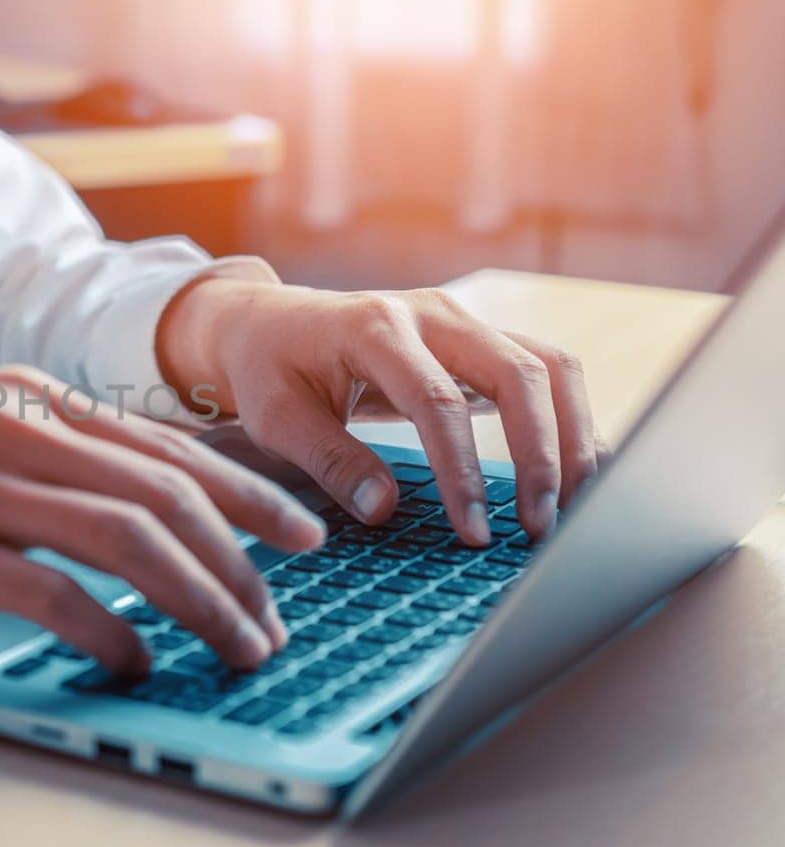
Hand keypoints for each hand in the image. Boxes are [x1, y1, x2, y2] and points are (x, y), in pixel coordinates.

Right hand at [0, 366, 326, 673]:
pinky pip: (54, 595)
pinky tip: (136, 662)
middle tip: (279, 614)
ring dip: (202, 599)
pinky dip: (111, 633)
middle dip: (243, 558)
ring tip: (238, 645)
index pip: (166, 447)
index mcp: (26, 399)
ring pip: (131, 540)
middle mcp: (14, 430)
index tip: (297, 535)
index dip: (247, 494)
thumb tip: (120, 509)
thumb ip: (37, 459)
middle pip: (167, 491)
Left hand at [158, 261, 607, 544]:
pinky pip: (545, 373)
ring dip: (573, 438)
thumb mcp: (275, 418)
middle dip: (541, 455)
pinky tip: (578, 475)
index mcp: (374, 327)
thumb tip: (383, 510)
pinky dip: (570, 421)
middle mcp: (431, 313)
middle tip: (541, 529)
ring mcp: (463, 321)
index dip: (462, 470)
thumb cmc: (269, 370)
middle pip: (519, 373)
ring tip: (575, 509)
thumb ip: (329, 460)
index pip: (437, 401)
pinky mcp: (480, 340)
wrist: (268, 323)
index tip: (474, 532)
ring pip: (549, 367)